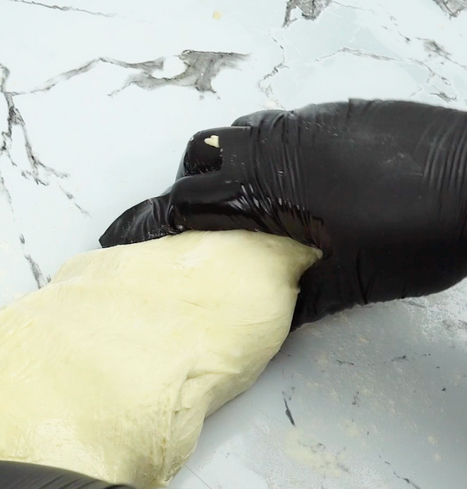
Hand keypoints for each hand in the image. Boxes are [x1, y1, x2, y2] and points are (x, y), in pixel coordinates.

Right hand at [100, 99, 466, 326]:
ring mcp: (313, 124)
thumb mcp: (352, 283)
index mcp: (271, 187)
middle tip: (169, 232)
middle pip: (201, 159)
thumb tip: (268, 322)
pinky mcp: (343, 115)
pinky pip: (280, 127)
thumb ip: (299, 300)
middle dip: (177, 194)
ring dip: (220, 167)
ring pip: (238, 135)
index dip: (146, 226)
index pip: (185, 202)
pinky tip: (282, 187)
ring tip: (222, 206)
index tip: (115, 245)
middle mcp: (284, 145)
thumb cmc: (424, 231)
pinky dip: (262, 155)